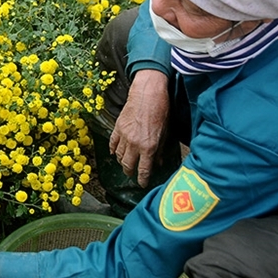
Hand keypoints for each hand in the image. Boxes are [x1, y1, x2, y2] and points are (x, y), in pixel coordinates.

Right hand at [109, 69, 169, 187]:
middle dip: (130, 172)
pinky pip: (112, 143)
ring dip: (121, 161)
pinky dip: (113, 150)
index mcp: (148, 147)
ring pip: (118, 156)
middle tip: (132, 174)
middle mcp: (135, 144)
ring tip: (125, 163)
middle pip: (128, 165)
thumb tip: (158, 162)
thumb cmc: (160, 110)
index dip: (142, 179)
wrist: (147, 94)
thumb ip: (160, 149)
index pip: (143, 170)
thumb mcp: (165, 132)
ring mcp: (124, 136)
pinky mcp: (117, 128)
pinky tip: (114, 152)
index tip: (142, 184)